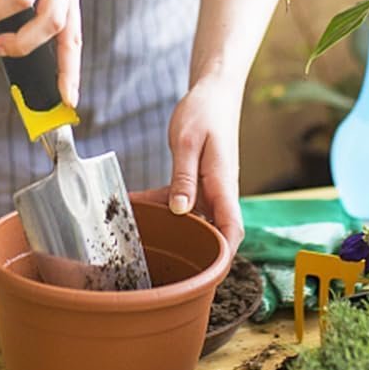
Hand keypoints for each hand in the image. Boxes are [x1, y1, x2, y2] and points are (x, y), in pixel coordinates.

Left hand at [138, 75, 243, 254]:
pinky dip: (162, 203)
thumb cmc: (204, 112)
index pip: (232, 229)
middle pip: (214, 232)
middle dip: (192, 251)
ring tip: (137, 231)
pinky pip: (182, 200)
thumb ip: (184, 177)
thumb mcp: (187, 142)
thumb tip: (181, 211)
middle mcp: (220, 190)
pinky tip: (136, 202)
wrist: (214, 92)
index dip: (224, 255)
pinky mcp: (200, 181)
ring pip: (194, 218)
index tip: (207, 276)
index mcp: (223, 184)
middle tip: (158, 263)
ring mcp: (211, 187)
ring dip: (170, 226)